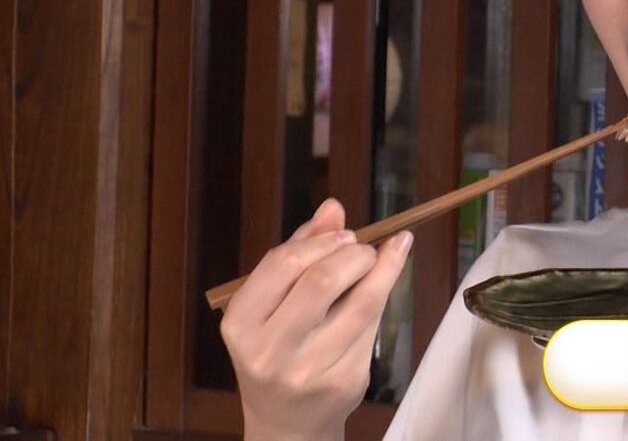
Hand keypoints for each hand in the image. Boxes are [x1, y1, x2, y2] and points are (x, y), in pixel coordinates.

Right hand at [219, 198, 412, 440]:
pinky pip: (373, 327)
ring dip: (382, 268)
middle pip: (323, 281)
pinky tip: (385, 282)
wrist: (287, 422)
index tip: (344, 233)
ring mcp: (309, 370)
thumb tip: (333, 208)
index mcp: (241, 324)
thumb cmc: (277, 350)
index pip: (283, 264)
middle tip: (363, 247)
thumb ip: (299, 252)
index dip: (321, 240)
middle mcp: (270, 350)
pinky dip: (384, 297)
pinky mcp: (345, 381)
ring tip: (386, 255)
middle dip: (354, 252)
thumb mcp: (272, 304)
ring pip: (361, 303)